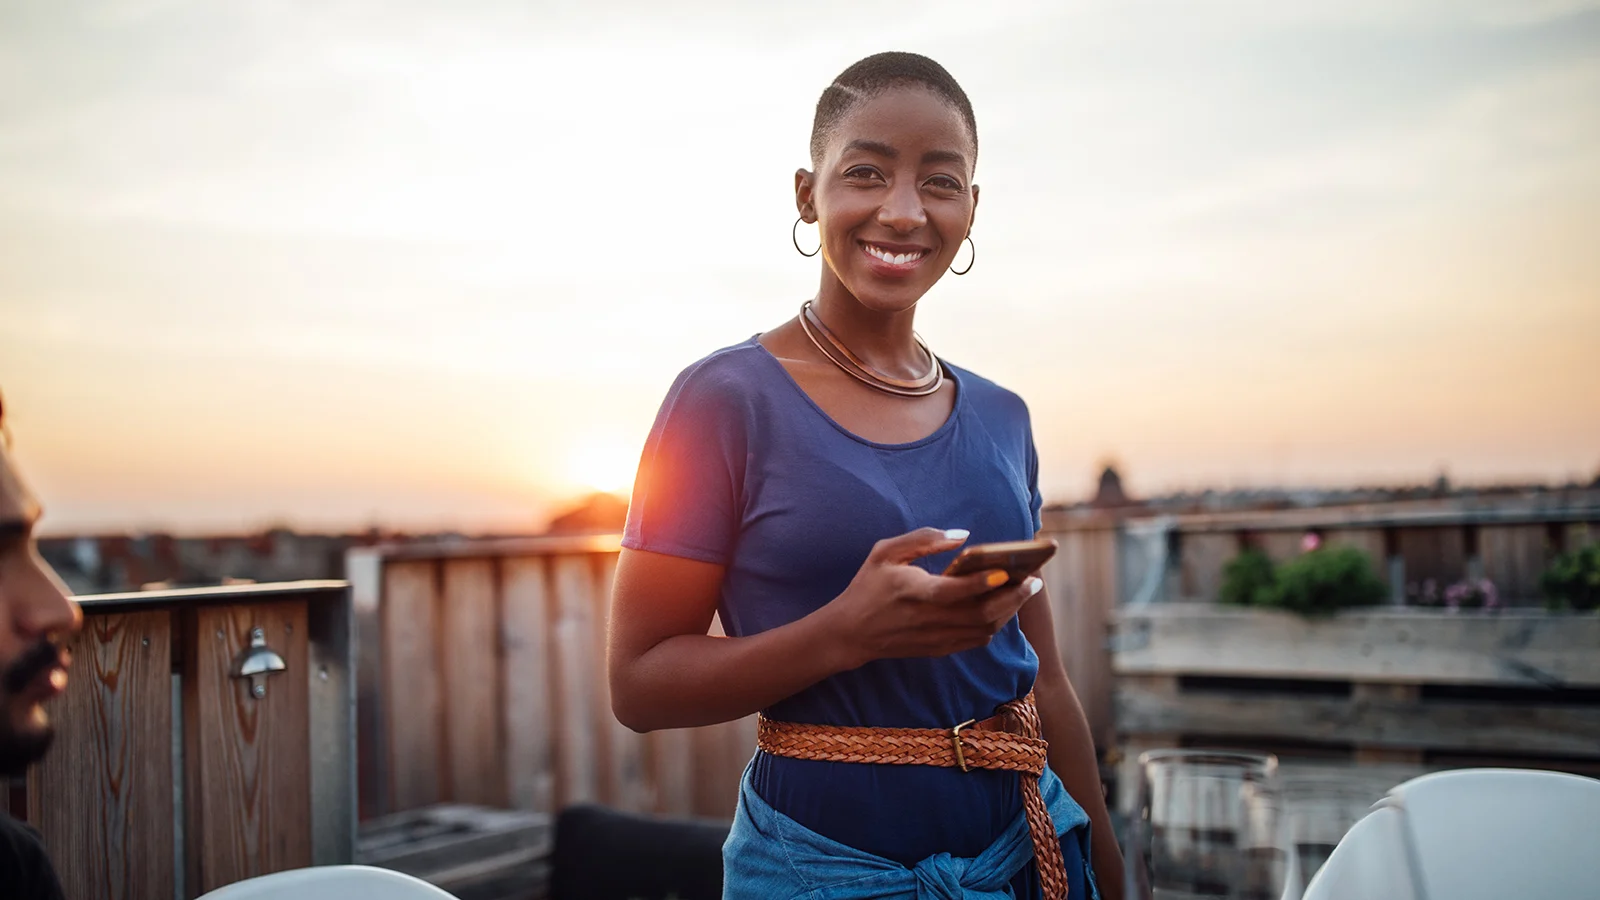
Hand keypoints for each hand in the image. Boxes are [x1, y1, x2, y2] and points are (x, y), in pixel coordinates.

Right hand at [823, 527, 1044, 668]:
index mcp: (914, 592)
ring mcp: (936, 638)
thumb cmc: (867, 586)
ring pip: (984, 630)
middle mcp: (929, 619)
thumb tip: (962, 536)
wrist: (849, 633)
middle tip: (1034, 580)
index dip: (983, 583)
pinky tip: (1004, 608)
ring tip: (1025, 591)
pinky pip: (976, 640)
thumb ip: (923, 539)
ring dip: (1009, 612)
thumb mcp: (885, 552)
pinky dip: (996, 625)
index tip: (1007, 571)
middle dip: (1013, 598)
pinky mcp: (939, 649)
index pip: (956, 591)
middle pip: (981, 615)